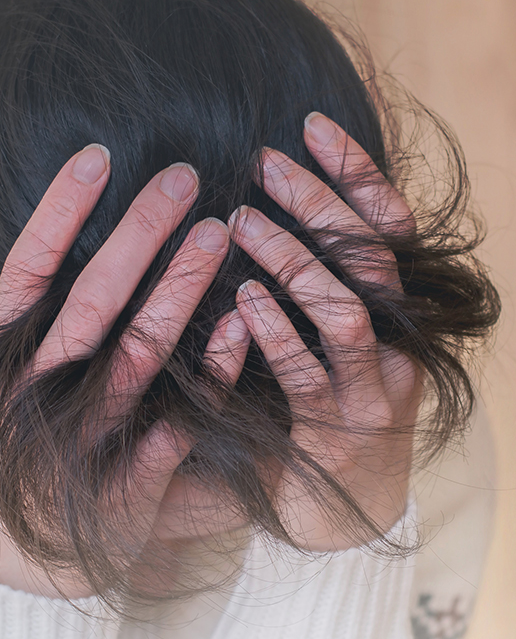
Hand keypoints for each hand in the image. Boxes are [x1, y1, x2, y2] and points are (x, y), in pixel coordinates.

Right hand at [0, 145, 248, 597]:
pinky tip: (242, 325)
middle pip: (91, 307)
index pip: (23, 278)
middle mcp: (35, 400)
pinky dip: (210, 376)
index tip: (96, 159)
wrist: (8, 561)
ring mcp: (83, 443)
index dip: (57, 218)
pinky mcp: (127, 483)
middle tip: (182, 177)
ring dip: (179, 293)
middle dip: (136, 238)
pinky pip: (178, 424)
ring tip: (217, 232)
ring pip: (138, 357)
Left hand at [224, 111, 420, 550]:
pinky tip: (241, 300)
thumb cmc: (324, 410)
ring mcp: (371, 390)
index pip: (389, 227)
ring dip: (295, 261)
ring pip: (347, 311)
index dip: (356, 172)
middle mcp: (398, 343)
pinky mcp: (337, 434)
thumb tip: (266, 209)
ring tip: (240, 222)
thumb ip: (313, 286)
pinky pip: (308, 376)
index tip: (310, 125)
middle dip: (319, 202)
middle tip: (264, 162)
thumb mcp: (327, 341)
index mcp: (396, 312)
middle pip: (371, 256)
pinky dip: (276, 334)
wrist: (347, 514)